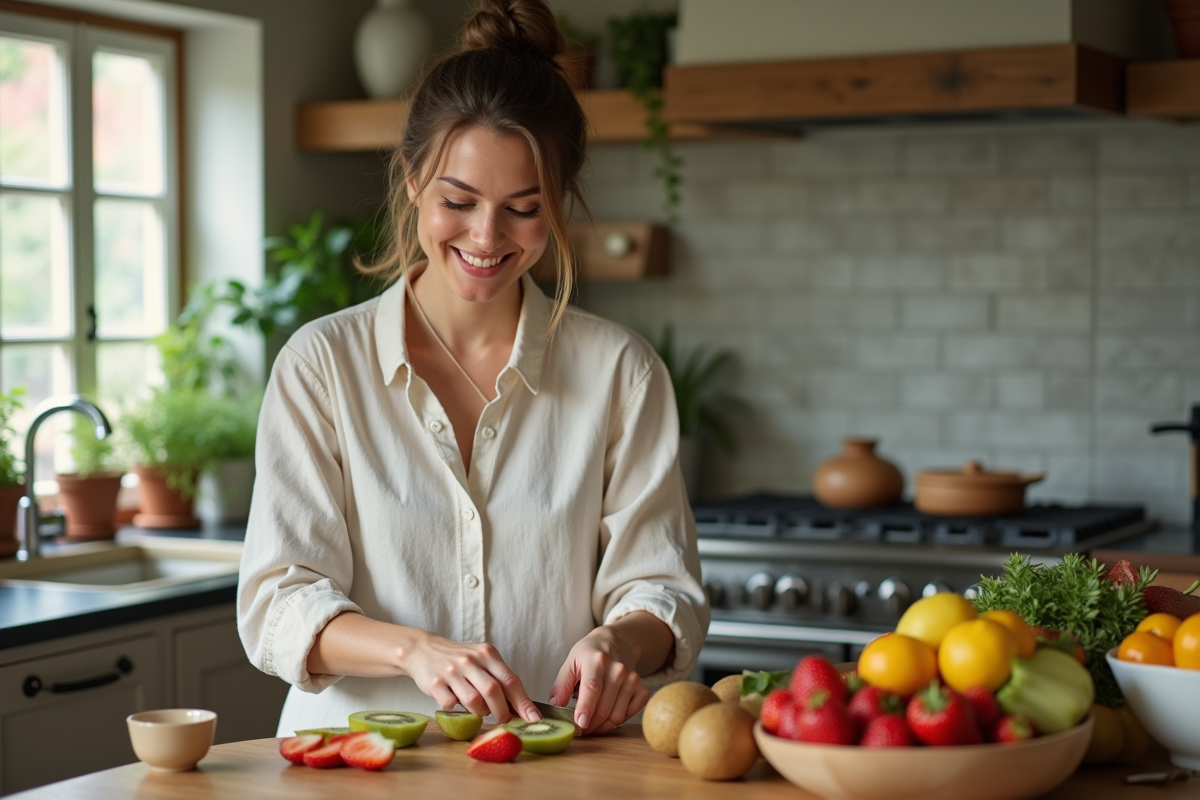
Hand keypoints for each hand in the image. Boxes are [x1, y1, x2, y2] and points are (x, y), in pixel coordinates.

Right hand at [402, 632, 539, 723]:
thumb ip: (500, 679)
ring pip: (473, 700)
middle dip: (503, 712)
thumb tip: (522, 708)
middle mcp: (471, 660)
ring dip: (480, 712)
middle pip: (494, 691)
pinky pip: (450, 704)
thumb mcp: (482, 660)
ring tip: (480, 710)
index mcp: (488, 654)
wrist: (424, 650)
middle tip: (505, 720)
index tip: (534, 718)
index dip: (524, 702)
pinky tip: (456, 702)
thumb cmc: (461, 661)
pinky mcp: (435, 683)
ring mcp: (452, 671)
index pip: (511, 680)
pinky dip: (456, 709)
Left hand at [550, 626, 650, 735]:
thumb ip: (561, 685)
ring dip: (602, 726)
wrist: (617, 642)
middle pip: (604, 707)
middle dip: (589, 725)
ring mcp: (632, 679)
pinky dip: (617, 720)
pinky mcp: (642, 688)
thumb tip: (555, 706)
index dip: (586, 708)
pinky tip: (608, 714)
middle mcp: (618, 669)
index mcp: (597, 660)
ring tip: (591, 722)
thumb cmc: (590, 655)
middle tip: (579, 730)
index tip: (579, 724)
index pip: (592, 688)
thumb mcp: (571, 663)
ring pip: (616, 716)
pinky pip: (629, 715)